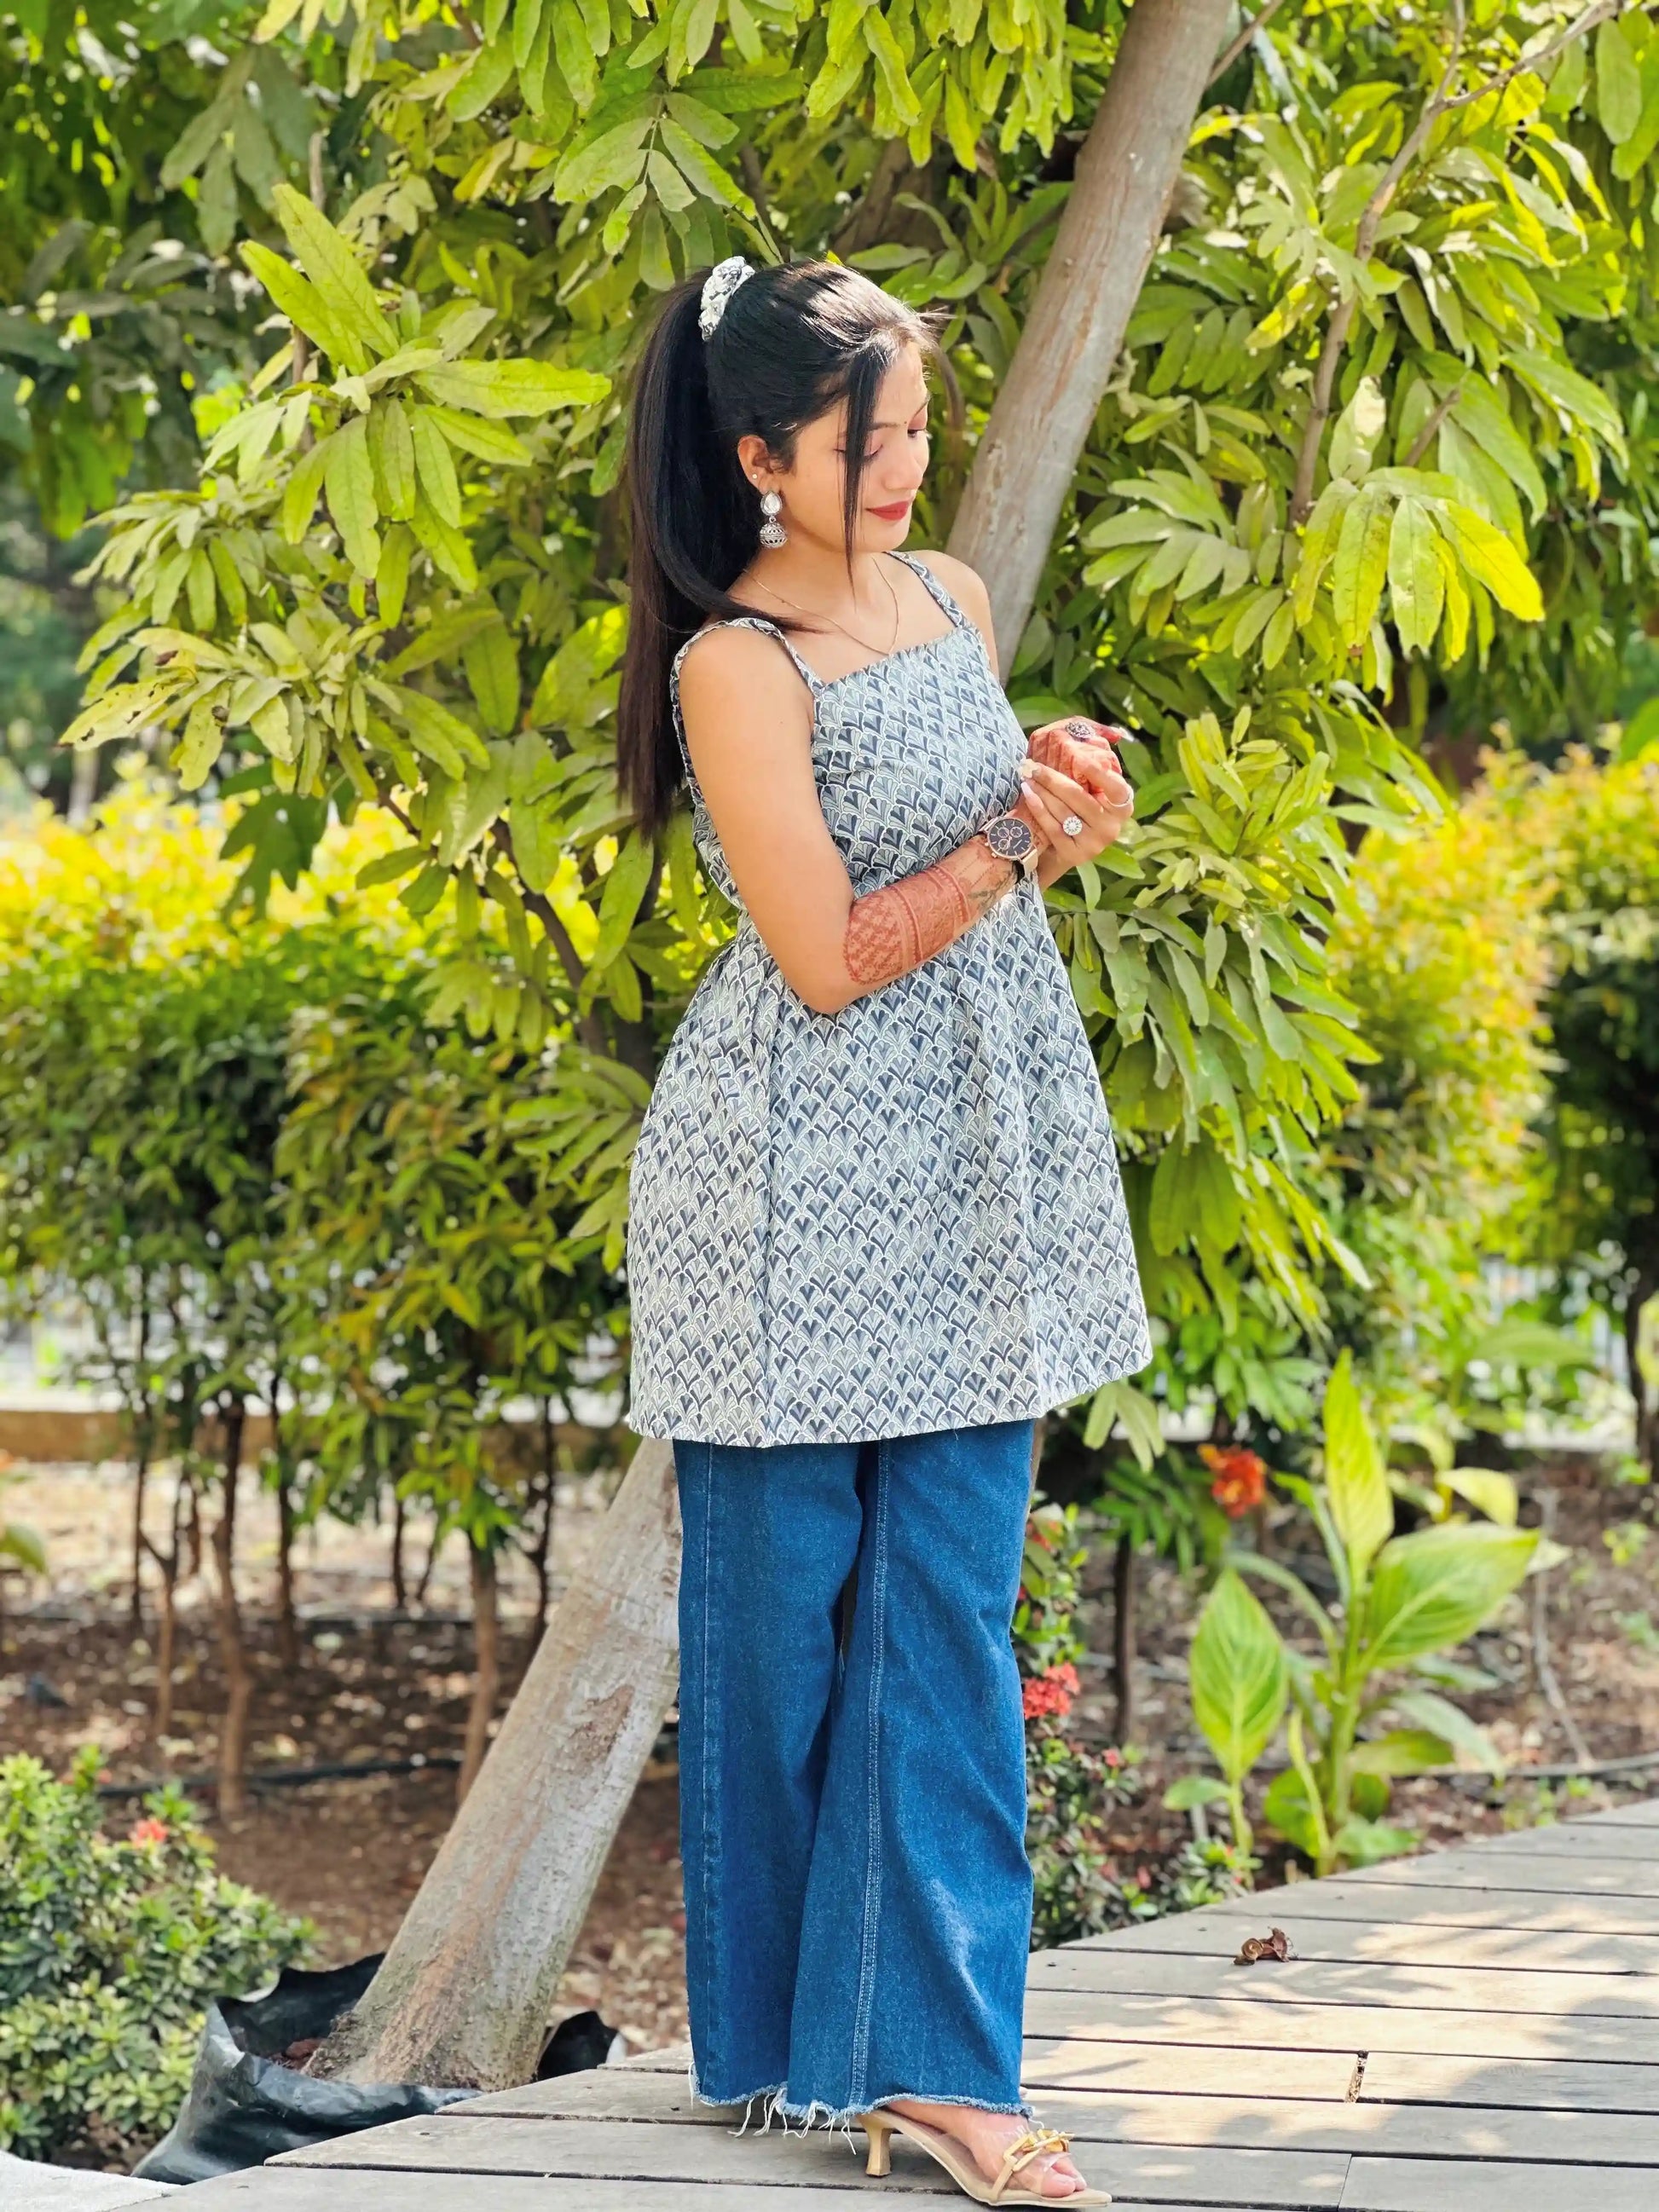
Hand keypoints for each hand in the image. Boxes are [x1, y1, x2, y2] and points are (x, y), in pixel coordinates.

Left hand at [1018, 753, 1133, 872]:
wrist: (1063, 850)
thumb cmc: (1079, 809)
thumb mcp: (1092, 789)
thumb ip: (1098, 764)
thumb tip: (1104, 735)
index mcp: (1123, 806)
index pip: (1114, 786)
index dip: (1097, 772)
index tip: (1076, 755)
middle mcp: (1112, 826)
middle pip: (1079, 797)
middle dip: (1053, 778)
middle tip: (1032, 765)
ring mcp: (1095, 843)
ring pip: (1064, 811)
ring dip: (1042, 791)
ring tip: (1026, 776)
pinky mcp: (1076, 855)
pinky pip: (1053, 828)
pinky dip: (1039, 809)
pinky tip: (1028, 794)